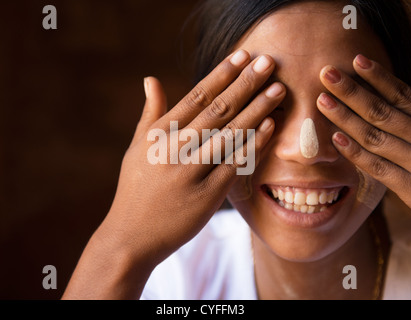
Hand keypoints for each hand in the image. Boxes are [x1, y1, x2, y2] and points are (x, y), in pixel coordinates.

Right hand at [63, 50, 285, 298]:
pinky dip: (253, 144)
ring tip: (278, 89)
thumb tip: (151, 79)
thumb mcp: (137, 149)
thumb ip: (150, 114)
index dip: (221, 75)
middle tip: (268, 61)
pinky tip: (270, 126)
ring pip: (230, 134)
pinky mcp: (207, 196)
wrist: (132, 237)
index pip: (195, 97)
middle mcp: (174, 150)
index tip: (242, 56)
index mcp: (158, 135)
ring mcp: (191, 173)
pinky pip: (235, 165)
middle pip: (217, 110)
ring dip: (257, 109)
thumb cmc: (135, 189)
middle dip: (245, 83)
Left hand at [317, 54, 410, 219]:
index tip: (356, 60)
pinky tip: (335, 138)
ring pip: (375, 136)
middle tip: (327, 73)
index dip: (378, 77)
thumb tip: (380, 92)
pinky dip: (355, 152)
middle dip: (352, 91)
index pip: (402, 94)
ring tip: (322, 100)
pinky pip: (377, 167)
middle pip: (382, 111)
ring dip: (346, 117)